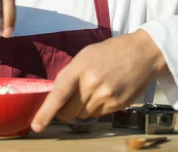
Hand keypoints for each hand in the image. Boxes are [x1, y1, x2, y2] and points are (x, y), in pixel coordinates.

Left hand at [31, 30, 168, 131]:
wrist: (141, 53)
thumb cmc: (110, 52)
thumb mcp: (85, 55)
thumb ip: (71, 75)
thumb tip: (58, 96)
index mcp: (79, 68)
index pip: (59, 94)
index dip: (46, 112)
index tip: (36, 126)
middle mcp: (91, 84)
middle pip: (69, 112)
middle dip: (65, 110)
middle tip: (72, 99)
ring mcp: (105, 96)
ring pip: (83, 116)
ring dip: (83, 108)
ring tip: (95, 90)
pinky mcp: (117, 106)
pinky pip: (98, 115)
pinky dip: (97, 108)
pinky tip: (106, 93)